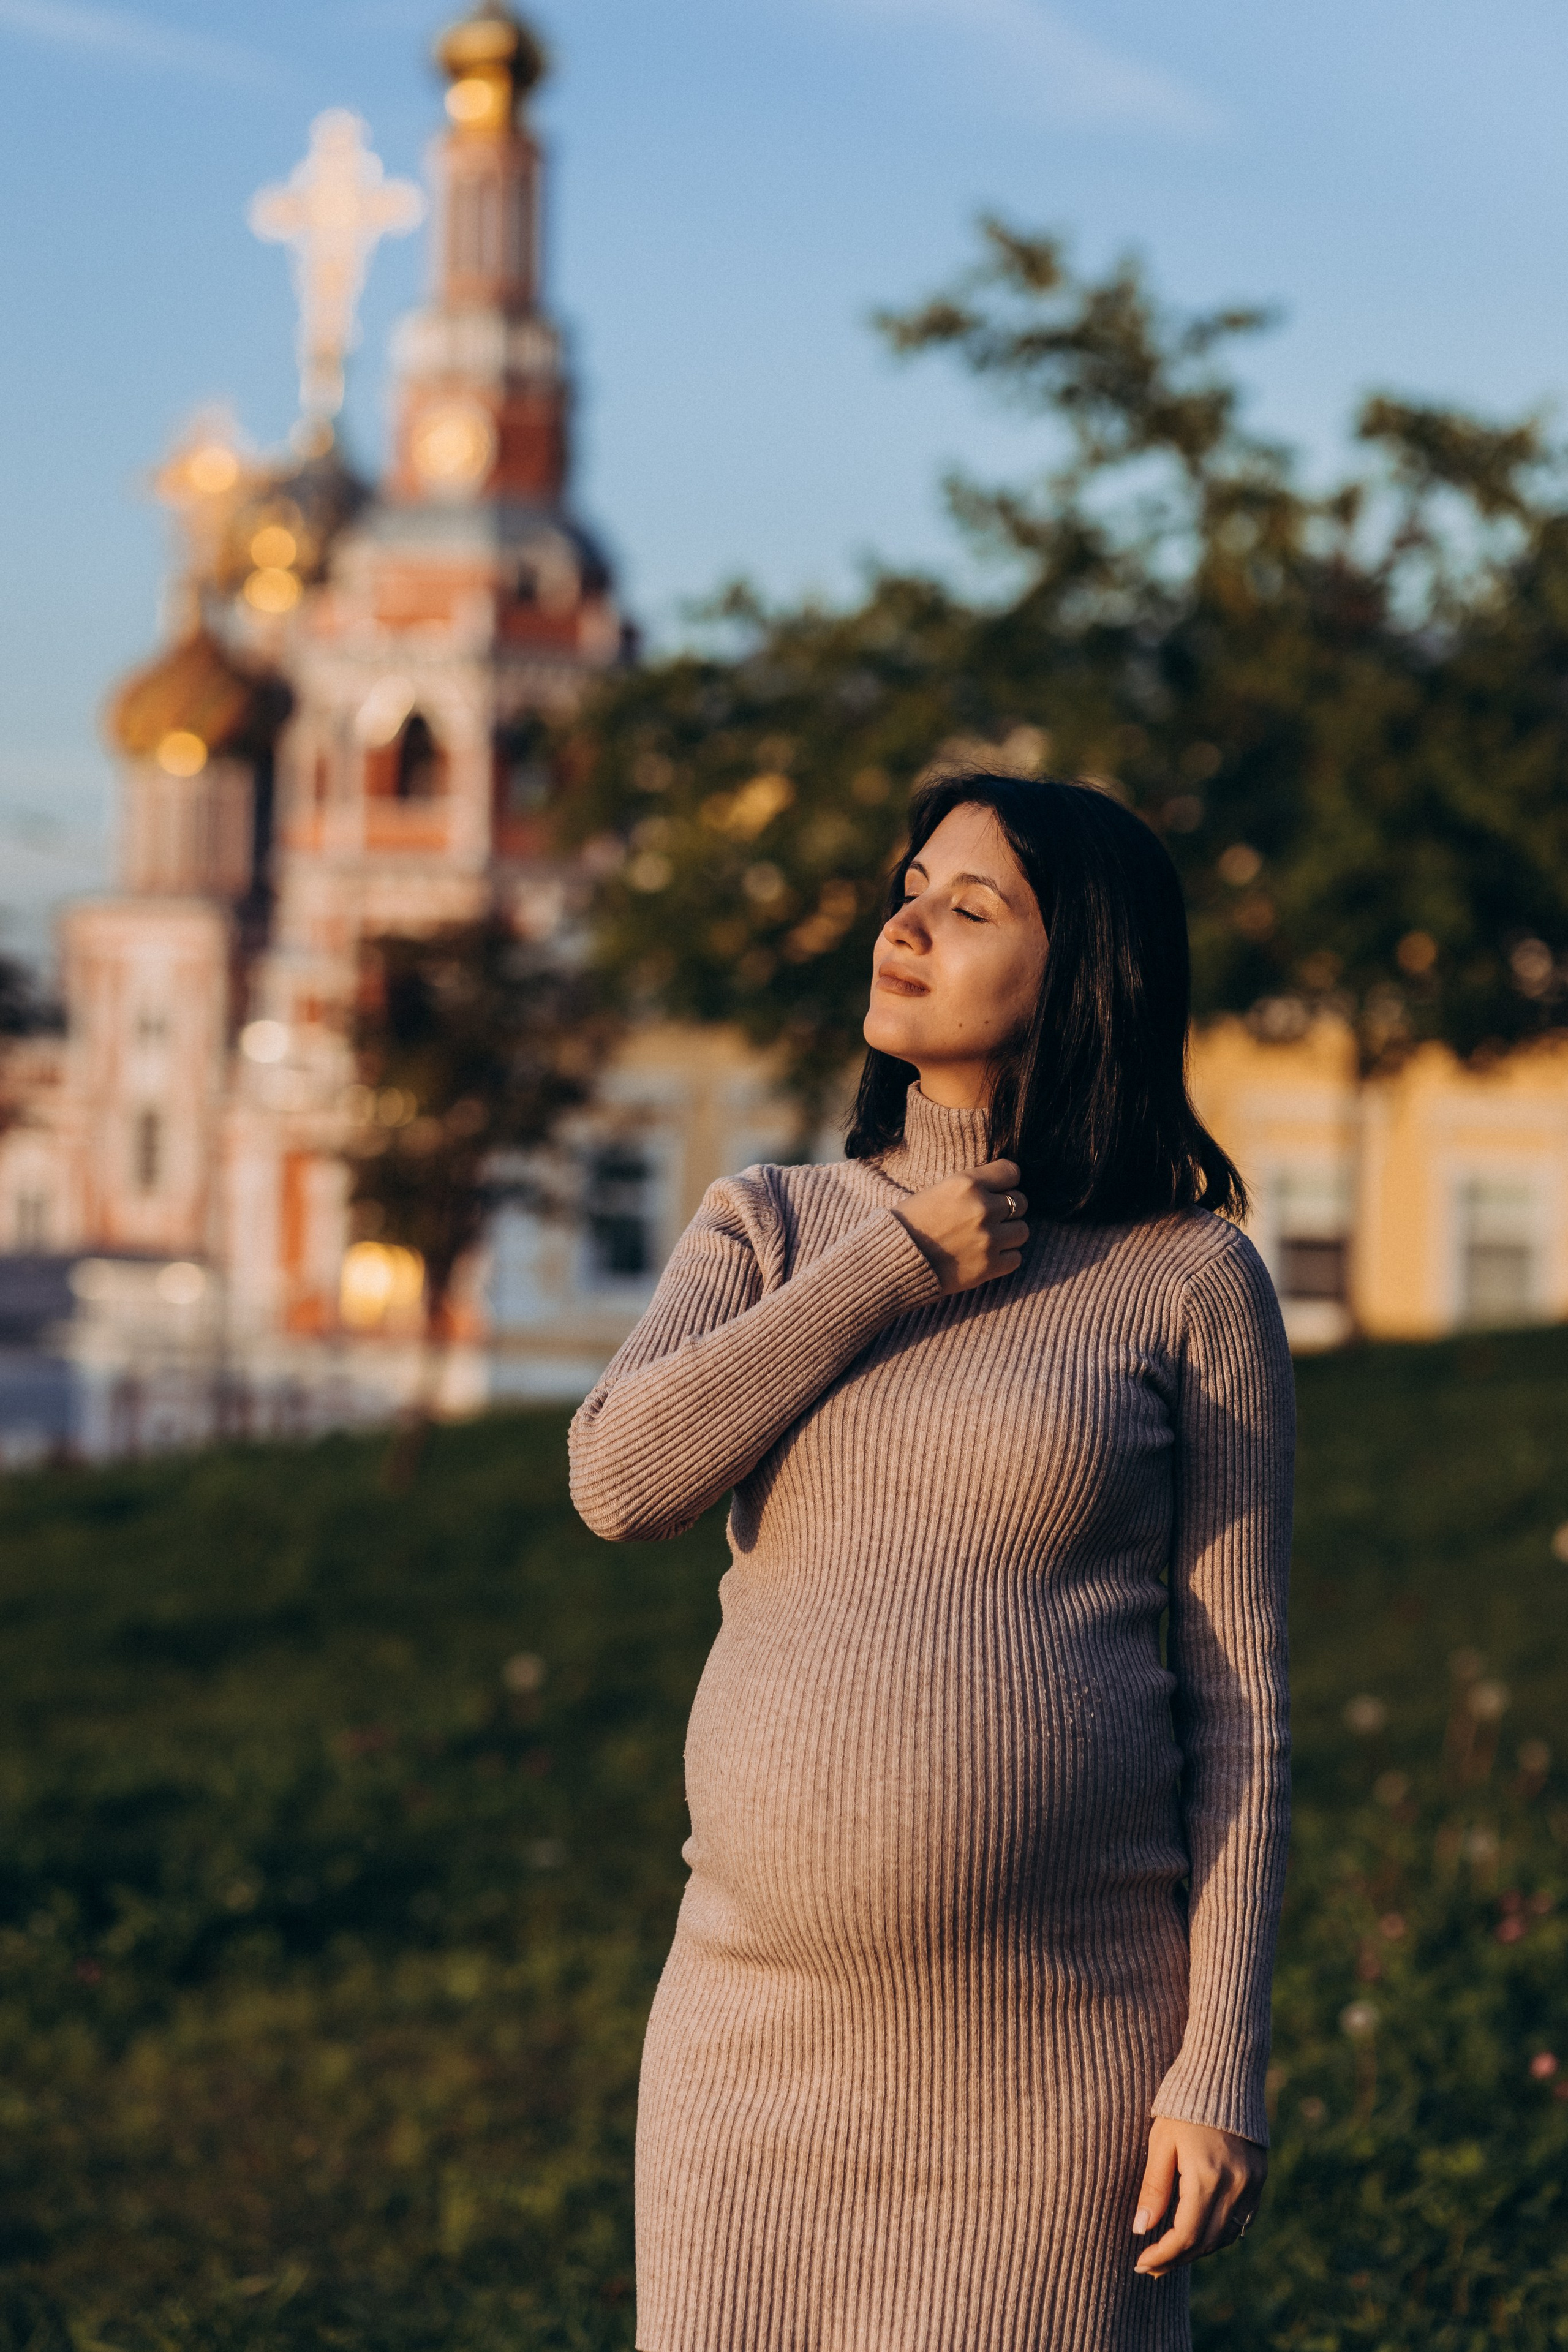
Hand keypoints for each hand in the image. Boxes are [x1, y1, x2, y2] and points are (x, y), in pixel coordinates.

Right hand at [892, 1158, 1027, 1295]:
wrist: (891, 1261)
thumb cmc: (909, 1223)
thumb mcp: (938, 1191)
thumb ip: (971, 1189)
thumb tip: (999, 1190)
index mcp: (967, 1184)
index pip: (1012, 1171)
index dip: (1006, 1181)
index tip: (999, 1190)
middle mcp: (982, 1208)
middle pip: (1020, 1202)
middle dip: (1009, 1209)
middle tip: (991, 1218)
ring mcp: (988, 1239)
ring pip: (1022, 1231)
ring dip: (1009, 1234)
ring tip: (989, 1239)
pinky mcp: (988, 1266)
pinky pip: (1015, 1258)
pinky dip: (1005, 1258)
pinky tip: (987, 1256)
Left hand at [1131, 2118, 1265, 2276]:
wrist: (1224, 2071)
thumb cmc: (1182, 2103)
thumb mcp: (1161, 2141)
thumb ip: (1153, 2188)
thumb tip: (1140, 2231)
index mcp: (1206, 2176)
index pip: (1185, 2235)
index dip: (1163, 2255)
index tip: (1140, 2262)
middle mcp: (1235, 2185)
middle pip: (1206, 2242)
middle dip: (1177, 2258)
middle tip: (1152, 2266)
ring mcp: (1251, 2183)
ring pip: (1225, 2236)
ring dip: (1198, 2250)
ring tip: (1171, 2254)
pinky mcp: (1259, 2178)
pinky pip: (1241, 2221)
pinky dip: (1219, 2234)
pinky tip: (1199, 2234)